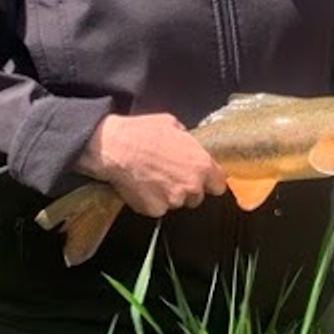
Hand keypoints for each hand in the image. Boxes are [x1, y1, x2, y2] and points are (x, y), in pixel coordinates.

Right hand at [77, 112, 227, 217]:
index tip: (203, 179)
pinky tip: (142, 185)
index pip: (219, 184)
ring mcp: (173, 200)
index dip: (210, 181)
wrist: (114, 148)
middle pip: (197, 196)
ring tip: (152, 176)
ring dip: (168, 194)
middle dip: (187, 188)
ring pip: (176, 202)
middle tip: (170, 174)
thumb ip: (187, 140)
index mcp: (201, 164)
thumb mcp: (172, 124)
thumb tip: (188, 142)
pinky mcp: (155, 209)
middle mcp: (192, 185)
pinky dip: (151, 200)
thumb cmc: (141, 133)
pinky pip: (157, 208)